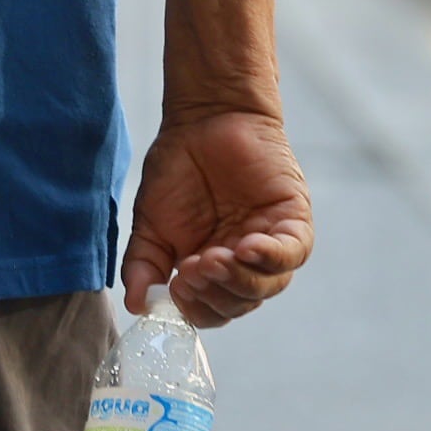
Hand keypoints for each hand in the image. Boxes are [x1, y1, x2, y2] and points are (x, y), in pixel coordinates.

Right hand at [122, 110, 312, 327]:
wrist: (204, 119)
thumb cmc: (178, 170)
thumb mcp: (150, 225)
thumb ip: (143, 266)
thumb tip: (137, 305)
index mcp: (212, 272)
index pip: (212, 311)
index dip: (196, 308)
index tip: (176, 287)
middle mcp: (244, 264)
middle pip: (240, 303)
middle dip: (215, 294)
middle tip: (191, 270)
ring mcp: (270, 243)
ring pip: (267, 285)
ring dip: (239, 280)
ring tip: (212, 259)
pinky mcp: (293, 220)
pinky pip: (292, 253)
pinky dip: (270, 257)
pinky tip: (246, 248)